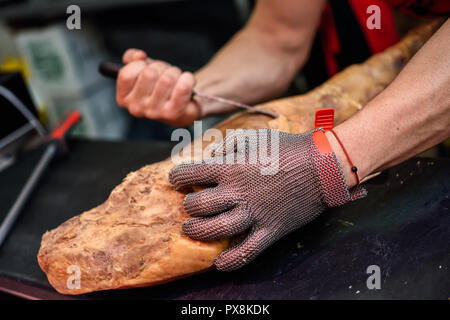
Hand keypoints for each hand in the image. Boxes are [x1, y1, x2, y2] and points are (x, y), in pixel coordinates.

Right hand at [116, 49, 199, 126]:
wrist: (184, 105)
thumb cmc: (161, 84)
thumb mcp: (144, 68)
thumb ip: (133, 58)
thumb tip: (138, 56)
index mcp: (124, 98)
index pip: (126, 74)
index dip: (140, 64)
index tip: (147, 67)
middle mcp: (136, 108)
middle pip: (149, 73)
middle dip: (161, 67)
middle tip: (167, 73)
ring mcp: (154, 113)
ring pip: (166, 79)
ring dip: (175, 73)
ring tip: (177, 79)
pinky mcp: (172, 114)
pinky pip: (182, 88)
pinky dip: (187, 79)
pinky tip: (187, 81)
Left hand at [169, 129, 365, 270]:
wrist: (323, 165)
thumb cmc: (287, 148)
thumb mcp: (255, 136)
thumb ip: (228, 143)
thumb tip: (210, 155)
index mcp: (232, 167)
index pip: (191, 174)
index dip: (177, 178)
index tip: (176, 181)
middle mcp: (238, 192)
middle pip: (197, 205)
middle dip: (188, 206)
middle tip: (189, 204)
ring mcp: (254, 213)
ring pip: (215, 229)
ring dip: (197, 231)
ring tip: (191, 228)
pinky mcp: (271, 230)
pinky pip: (247, 251)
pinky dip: (231, 261)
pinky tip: (218, 264)